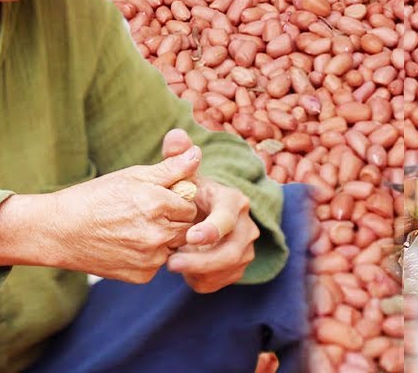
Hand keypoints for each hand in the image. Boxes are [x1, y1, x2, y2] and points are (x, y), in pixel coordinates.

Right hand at [43, 145, 201, 282]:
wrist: (60, 231)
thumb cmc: (96, 198)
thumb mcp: (133, 176)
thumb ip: (171, 167)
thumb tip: (197, 153)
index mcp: (158, 204)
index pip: (190, 205)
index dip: (175, 202)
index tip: (156, 200)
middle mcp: (158, 234)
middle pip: (186, 227)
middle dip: (173, 221)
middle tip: (145, 215)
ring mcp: (150, 258)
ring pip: (173, 246)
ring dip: (163, 239)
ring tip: (135, 229)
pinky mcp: (141, 276)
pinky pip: (158, 264)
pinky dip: (148, 256)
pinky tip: (127, 245)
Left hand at [161, 129, 260, 293]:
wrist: (198, 215)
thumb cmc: (188, 194)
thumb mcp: (181, 176)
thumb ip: (175, 156)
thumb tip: (176, 136)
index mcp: (234, 200)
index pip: (229, 216)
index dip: (212, 228)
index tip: (189, 236)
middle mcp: (246, 225)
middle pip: (232, 251)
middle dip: (201, 260)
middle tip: (170, 263)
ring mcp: (245, 248)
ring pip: (228, 269)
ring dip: (199, 271)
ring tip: (172, 264)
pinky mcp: (238, 267)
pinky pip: (221, 281)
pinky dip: (201, 280)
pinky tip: (184, 272)